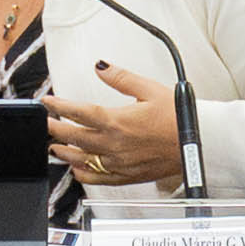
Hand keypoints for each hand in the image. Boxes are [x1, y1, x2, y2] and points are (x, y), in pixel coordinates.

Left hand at [47, 63, 184, 189]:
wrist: (200, 142)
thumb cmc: (179, 116)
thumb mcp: (149, 89)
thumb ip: (120, 78)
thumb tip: (100, 66)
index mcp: (117, 121)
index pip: (78, 112)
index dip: (59, 106)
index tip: (47, 102)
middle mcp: (114, 144)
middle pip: (74, 137)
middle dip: (55, 129)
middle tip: (45, 123)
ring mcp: (120, 163)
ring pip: (83, 160)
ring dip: (65, 153)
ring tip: (54, 147)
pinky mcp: (129, 176)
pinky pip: (100, 179)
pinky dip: (85, 175)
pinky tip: (78, 171)